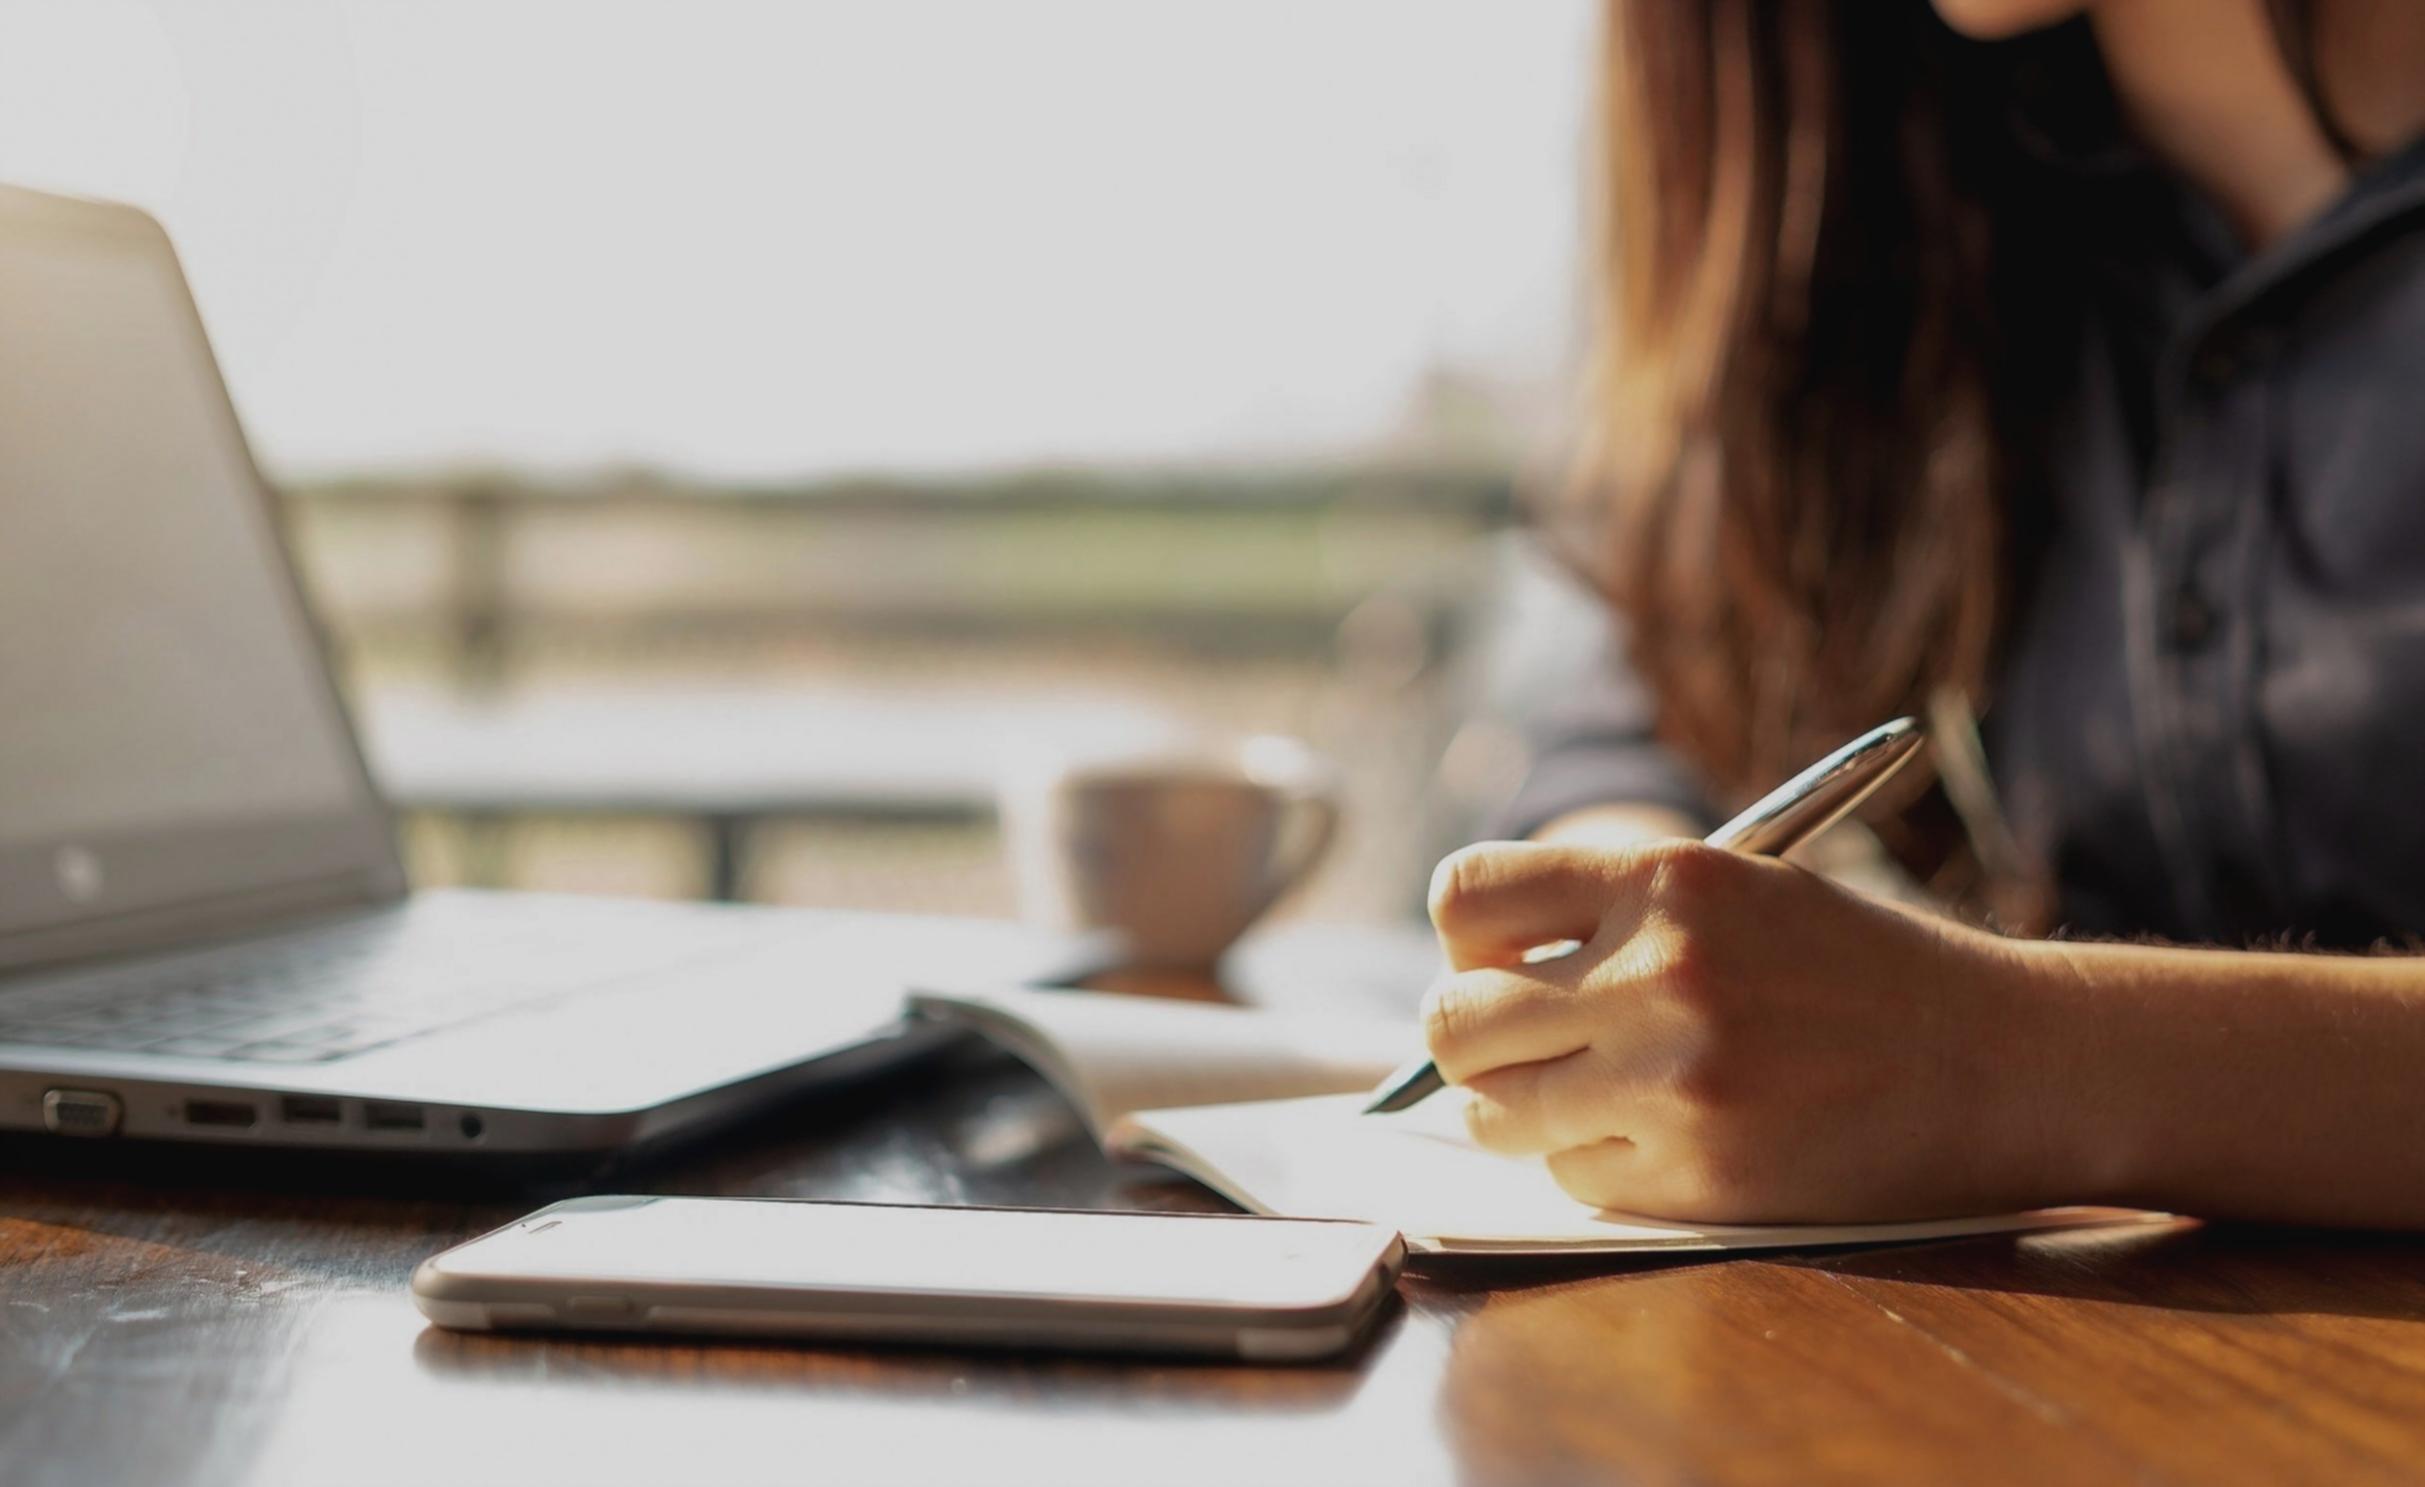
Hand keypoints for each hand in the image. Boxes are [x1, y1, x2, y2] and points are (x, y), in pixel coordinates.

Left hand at [1420, 838, 2063, 1222]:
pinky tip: (1671, 1137)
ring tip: (1598, 1094)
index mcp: (1668, 878)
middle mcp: (1660, 974)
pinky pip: (1571, 1176)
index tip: (1500, 961)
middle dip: (1473, 1041)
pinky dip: (1599, 1164)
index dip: (1468, 938)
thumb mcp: (1743, 891)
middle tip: (1526, 1047)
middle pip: (1455, 1020)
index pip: (1467, 893)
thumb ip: (1611, 917)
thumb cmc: (1863, 973)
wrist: (2006, 1063)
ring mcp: (1676, 1083)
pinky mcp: (1700, 1178)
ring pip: (1495, 1115)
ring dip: (1523, 1112)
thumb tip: (1470, 978)